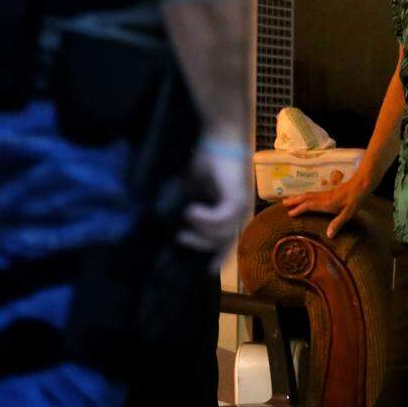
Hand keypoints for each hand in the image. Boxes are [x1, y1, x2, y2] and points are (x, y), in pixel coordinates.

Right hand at [177, 136, 252, 271]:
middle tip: (180, 238)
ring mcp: (239, 204)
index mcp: (229, 210)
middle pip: (223, 242)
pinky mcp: (236, 197)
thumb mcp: (191, 188)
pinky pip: (222, 219)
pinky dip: (205, 219)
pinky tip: (191, 211)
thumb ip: (185, 205)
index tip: (205, 271)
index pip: (226, 241)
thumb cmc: (206, 158)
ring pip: (222, 234)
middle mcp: (238, 210)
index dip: (216, 256)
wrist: (219, 136)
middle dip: (201, 246)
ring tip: (185, 216)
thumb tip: (167, 224)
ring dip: (201, 230)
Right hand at [283, 175, 370, 238]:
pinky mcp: (328, 192)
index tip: (289, 214)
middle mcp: (323, 197)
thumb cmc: (355, 200)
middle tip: (282, 203)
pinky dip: (304, 195)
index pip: (308, 206)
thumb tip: (328, 235)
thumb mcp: (348, 214)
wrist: (360, 185)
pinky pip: (312, 194)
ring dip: (297, 197)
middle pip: (305, 198)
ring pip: (308, 194)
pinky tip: (304, 197)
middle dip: (293, 201)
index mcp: (326, 203)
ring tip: (288, 199)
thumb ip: (338, 224)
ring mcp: (325, 194)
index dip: (299, 209)